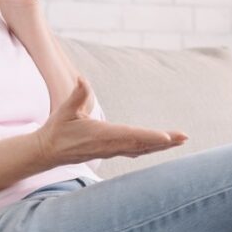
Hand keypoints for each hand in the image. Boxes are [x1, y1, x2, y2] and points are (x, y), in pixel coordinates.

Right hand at [35, 77, 187, 164]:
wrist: (47, 151)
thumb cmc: (57, 129)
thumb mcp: (65, 110)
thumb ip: (77, 94)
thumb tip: (83, 80)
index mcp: (102, 135)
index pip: (132, 136)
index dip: (150, 137)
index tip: (168, 137)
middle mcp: (110, 146)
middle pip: (143, 145)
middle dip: (165, 141)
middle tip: (185, 137)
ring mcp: (111, 151)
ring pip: (141, 150)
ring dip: (161, 145)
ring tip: (180, 141)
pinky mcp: (110, 152)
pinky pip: (135, 152)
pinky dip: (149, 148)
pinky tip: (159, 146)